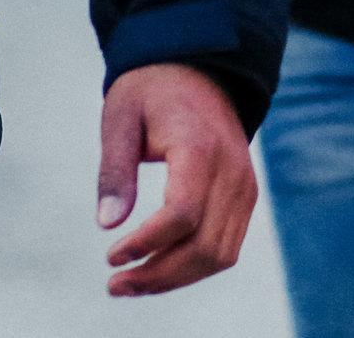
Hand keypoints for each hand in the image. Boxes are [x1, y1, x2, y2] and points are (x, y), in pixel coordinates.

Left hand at [97, 63, 257, 296]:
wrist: (200, 69)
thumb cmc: (152, 92)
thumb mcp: (120, 119)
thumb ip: (115, 171)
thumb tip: (107, 224)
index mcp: (200, 148)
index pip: (182, 213)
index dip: (146, 243)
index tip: (111, 255)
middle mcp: (232, 170)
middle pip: (204, 245)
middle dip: (158, 275)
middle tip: (115, 285)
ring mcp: (245, 185)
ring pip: (219, 255)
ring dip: (176, 279)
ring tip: (133, 284)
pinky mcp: (246, 195)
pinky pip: (227, 246)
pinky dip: (194, 267)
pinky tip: (159, 269)